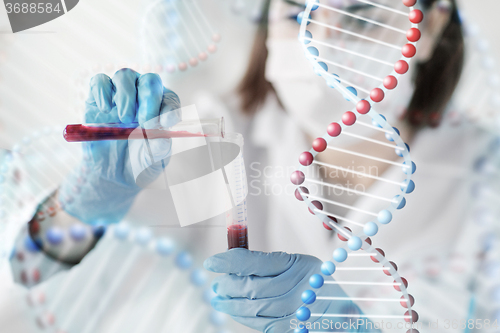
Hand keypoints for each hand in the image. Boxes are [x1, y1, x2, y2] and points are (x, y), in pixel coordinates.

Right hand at [60, 69, 180, 224]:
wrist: (113, 175)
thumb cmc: (140, 163)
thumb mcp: (154, 161)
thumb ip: (159, 148)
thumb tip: (162, 136)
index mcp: (162, 110)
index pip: (170, 98)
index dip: (169, 107)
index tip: (165, 123)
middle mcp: (143, 98)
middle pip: (149, 81)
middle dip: (149, 97)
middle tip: (144, 121)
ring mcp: (120, 97)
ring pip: (125, 77)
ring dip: (127, 95)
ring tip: (125, 118)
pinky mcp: (97, 100)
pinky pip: (100, 82)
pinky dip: (103, 91)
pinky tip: (106, 109)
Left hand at [204, 249, 362, 332]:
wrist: (341, 312)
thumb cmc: (315, 283)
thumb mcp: (297, 263)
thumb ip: (269, 263)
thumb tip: (234, 262)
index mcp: (299, 264)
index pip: (256, 261)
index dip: (230, 261)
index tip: (212, 261)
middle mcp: (299, 287)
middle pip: (252, 286)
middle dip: (229, 284)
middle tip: (217, 283)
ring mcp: (296, 311)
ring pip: (253, 307)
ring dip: (230, 303)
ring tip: (219, 298)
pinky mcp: (291, 329)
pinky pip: (260, 324)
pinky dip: (242, 317)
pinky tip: (233, 310)